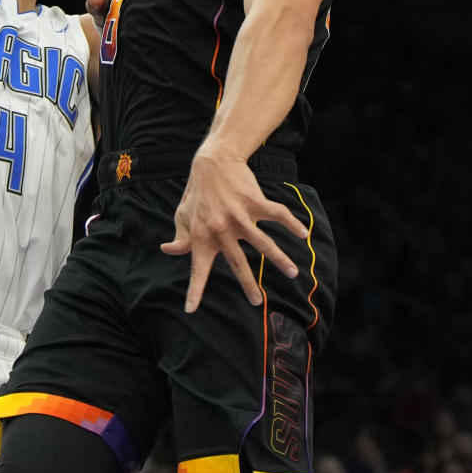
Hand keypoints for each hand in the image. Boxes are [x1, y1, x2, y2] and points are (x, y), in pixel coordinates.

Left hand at [160, 147, 308, 311]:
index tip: (190, 310)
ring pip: (263, 243)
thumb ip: (181, 236)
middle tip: (258, 302)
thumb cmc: (197, 193)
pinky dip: (291, 224)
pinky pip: (276, 214)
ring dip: (280, 259)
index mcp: (202, 236)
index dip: (193, 290)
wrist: (212, 162)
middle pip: (238, 263)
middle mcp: (221, 229)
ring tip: (294, 273)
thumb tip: (168, 250)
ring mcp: (239, 215)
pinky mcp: (254, 202)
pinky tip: (304, 234)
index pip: (197, 269)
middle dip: (248, 285)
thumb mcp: (183, 215)